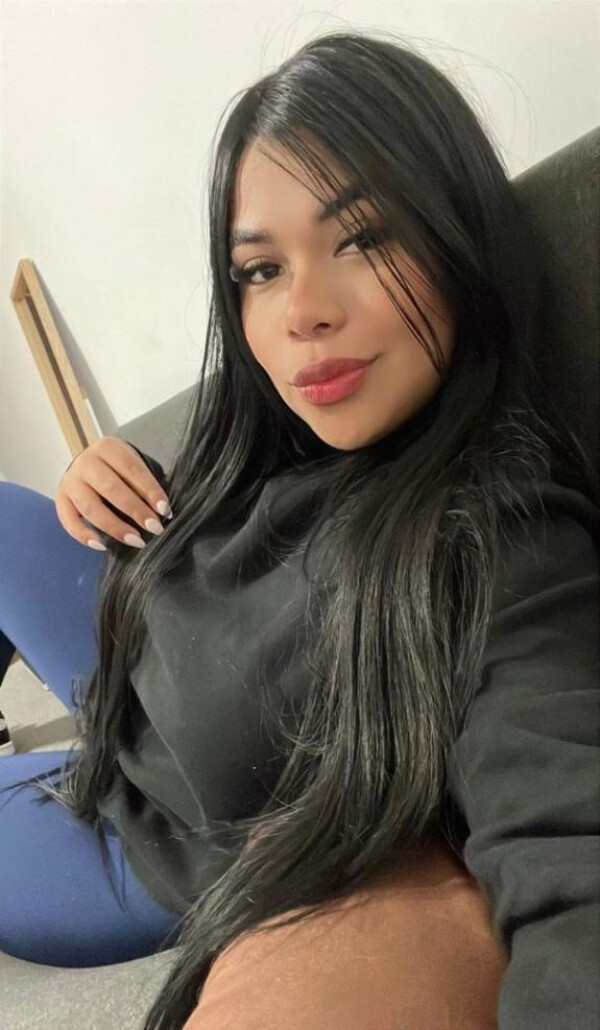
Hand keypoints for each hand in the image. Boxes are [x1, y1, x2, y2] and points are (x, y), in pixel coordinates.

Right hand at [56, 436, 171, 549]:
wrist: (90, 466)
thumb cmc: (118, 470)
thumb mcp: (131, 468)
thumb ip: (143, 486)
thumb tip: (160, 512)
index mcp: (108, 448)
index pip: (132, 469)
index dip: (150, 490)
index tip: (164, 510)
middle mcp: (85, 462)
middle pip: (111, 488)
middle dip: (135, 510)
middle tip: (155, 528)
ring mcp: (70, 481)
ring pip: (90, 507)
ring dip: (115, 527)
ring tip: (136, 541)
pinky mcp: (61, 499)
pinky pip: (69, 521)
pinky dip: (85, 536)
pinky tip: (103, 546)